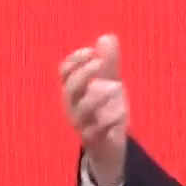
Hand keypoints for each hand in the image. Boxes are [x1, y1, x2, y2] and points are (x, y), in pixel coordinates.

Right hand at [60, 34, 127, 185]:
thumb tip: (107, 36)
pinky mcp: (94, 140)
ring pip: (82, 109)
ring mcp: (82, 124)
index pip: (64, 72)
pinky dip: (110, 118)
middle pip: (70, 88)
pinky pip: (97, 130)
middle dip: (84, 73)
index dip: (75, 59)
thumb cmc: (106, 112)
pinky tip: (122, 113)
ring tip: (117, 86)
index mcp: (74, 91)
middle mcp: (73, 106)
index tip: (92, 51)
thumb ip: (109, 63)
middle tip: (101, 64)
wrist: (109, 148)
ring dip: (99, 94)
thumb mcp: (110, 84)